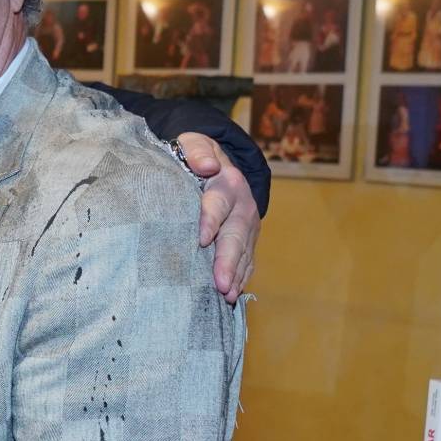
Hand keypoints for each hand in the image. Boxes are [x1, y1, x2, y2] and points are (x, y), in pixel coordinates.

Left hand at [176, 132, 259, 302]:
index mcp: (227, 183)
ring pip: (243, 252)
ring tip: (228, 295)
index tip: (200, 240)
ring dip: (236, 274)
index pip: (218, 204)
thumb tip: (206, 164)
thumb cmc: (195, 156)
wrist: (216, 163)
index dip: (210, 221)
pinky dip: (241, 278)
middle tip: (220, 282)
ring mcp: (247, 225)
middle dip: (227, 260)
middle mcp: (242, 206)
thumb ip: (196, 151)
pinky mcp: (247, 239)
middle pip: (235, 235)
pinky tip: (233, 295)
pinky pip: (246, 260)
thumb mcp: (193, 145)